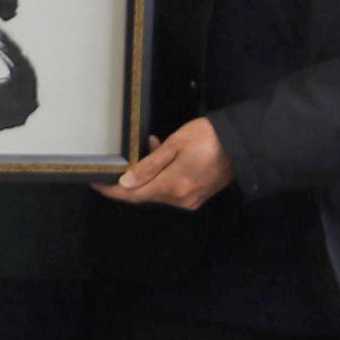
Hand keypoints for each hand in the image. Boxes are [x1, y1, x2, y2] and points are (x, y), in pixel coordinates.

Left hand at [102, 118, 231, 208]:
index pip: (132, 195)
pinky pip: (172, 190)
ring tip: (152, 145)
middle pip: (144, 194)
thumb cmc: (206, 138)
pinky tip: (165, 156)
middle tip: (126, 156)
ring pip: (158, 191)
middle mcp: (179, 200)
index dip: (112, 191)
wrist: (243, 143)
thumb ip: (148, 166)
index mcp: (171, 187)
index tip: (96, 182)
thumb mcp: (174, 146)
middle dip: (131, 178)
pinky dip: (163, 176)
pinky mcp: (198, 197)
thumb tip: (124, 183)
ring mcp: (190, 200)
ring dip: (149, 174)